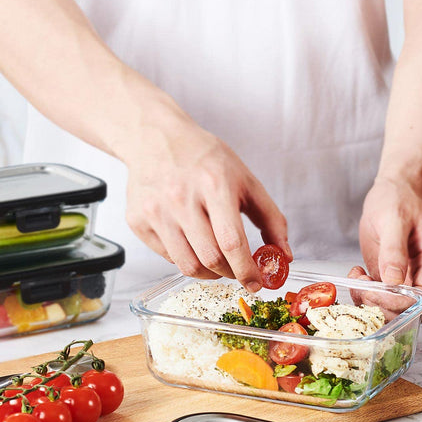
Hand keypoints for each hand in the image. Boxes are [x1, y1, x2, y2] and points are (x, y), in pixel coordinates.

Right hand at [125, 118, 291, 291]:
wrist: (155, 138)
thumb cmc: (204, 158)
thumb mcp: (245, 179)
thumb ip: (271, 218)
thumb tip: (283, 256)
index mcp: (214, 184)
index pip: (231, 242)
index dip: (246, 270)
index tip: (256, 283)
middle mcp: (181, 198)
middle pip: (210, 259)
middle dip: (230, 273)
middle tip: (237, 271)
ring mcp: (156, 211)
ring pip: (187, 266)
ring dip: (209, 274)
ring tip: (217, 263)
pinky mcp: (138, 221)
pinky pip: (167, 257)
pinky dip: (186, 259)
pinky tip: (192, 244)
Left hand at [356, 177, 421, 307]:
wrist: (394, 190)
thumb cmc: (399, 199)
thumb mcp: (394, 219)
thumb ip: (394, 250)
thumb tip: (393, 280)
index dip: (399, 303)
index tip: (374, 293)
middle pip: (410, 309)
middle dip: (381, 304)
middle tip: (361, 285)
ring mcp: (409, 277)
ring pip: (393, 307)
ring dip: (370, 299)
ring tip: (357, 277)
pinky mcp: (392, 278)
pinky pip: (381, 296)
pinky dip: (365, 291)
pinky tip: (357, 273)